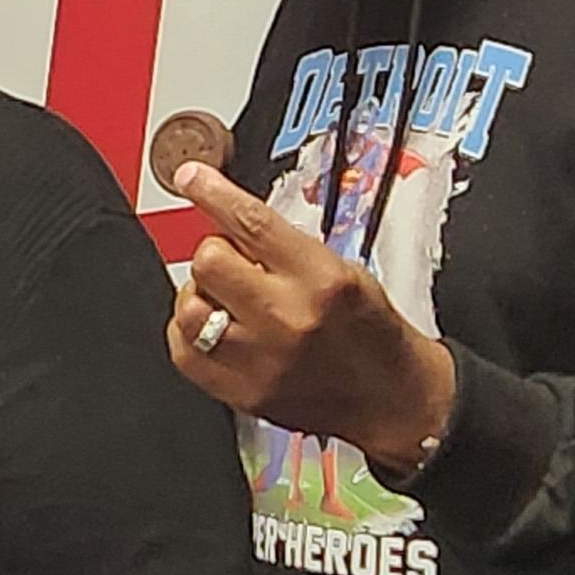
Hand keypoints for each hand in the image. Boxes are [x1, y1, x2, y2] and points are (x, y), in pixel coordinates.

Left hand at [168, 161, 454, 473]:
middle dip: (216, 254)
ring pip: (188, 306)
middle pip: (208, 262)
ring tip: (228, 301)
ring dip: (200, 295)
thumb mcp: (343, 269)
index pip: (252, 223)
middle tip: (235, 265)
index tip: (191, 177)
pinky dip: (189, 333)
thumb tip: (227, 216)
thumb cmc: (369, 331)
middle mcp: (287, 318)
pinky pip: (182, 350)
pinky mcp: (241, 392)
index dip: (213, 194)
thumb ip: (284, 246)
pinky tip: (216, 329)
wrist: (392, 397)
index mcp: (320, 279)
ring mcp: (260, 360)